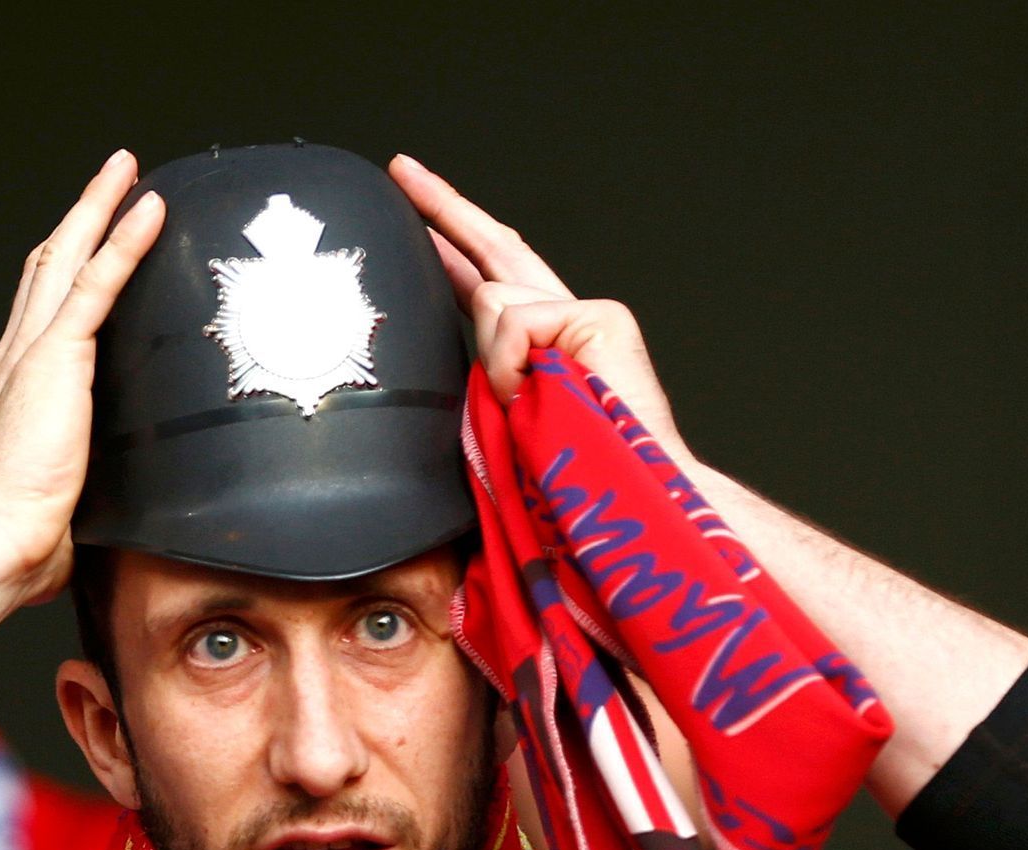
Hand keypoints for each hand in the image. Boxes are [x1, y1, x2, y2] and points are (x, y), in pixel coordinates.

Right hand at [0, 149, 164, 604]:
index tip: (86, 244)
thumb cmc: (15, 543)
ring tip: (127, 171)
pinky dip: (123, 241)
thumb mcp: (58, 508)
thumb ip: (77, 496)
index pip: (41, 313)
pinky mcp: (55, 359)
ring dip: (98, 210)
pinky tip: (148, 209)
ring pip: (68, 258)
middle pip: (48, 267)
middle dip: (80, 219)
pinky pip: (96, 283)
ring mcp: (32, 354)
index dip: (65, 271)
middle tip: (110, 179)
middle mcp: (15, 359)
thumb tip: (94, 527)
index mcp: (13, 390)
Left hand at [387, 154, 694, 464]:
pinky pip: (515, 321)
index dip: (453, 245)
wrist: (623, 502)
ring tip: (526, 409)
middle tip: (403, 169)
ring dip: (494, 362)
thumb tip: (445, 343)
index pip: (488, 282)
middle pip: (496, 249)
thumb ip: (478, 374)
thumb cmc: (568, 480)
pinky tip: (539, 394)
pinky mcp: (599, 316)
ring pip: (493, 300)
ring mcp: (587, 314)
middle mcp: (567, 321)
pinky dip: (512, 364)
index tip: (417, 214)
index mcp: (541, 347)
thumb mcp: (500, 419)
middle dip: (445, 207)